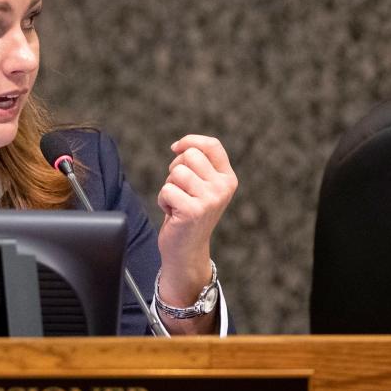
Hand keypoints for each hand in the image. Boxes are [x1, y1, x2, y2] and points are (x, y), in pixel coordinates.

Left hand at [156, 135, 237, 310]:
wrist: (186, 249)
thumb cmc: (188, 213)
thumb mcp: (200, 186)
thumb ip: (198, 165)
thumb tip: (179, 146)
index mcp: (228, 178)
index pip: (212, 145)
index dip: (190, 141)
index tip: (176, 148)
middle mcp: (223, 187)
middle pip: (189, 155)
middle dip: (175, 169)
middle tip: (179, 189)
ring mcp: (210, 199)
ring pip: (176, 172)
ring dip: (169, 187)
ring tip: (177, 202)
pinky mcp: (193, 210)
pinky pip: (166, 190)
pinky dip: (162, 201)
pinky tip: (173, 213)